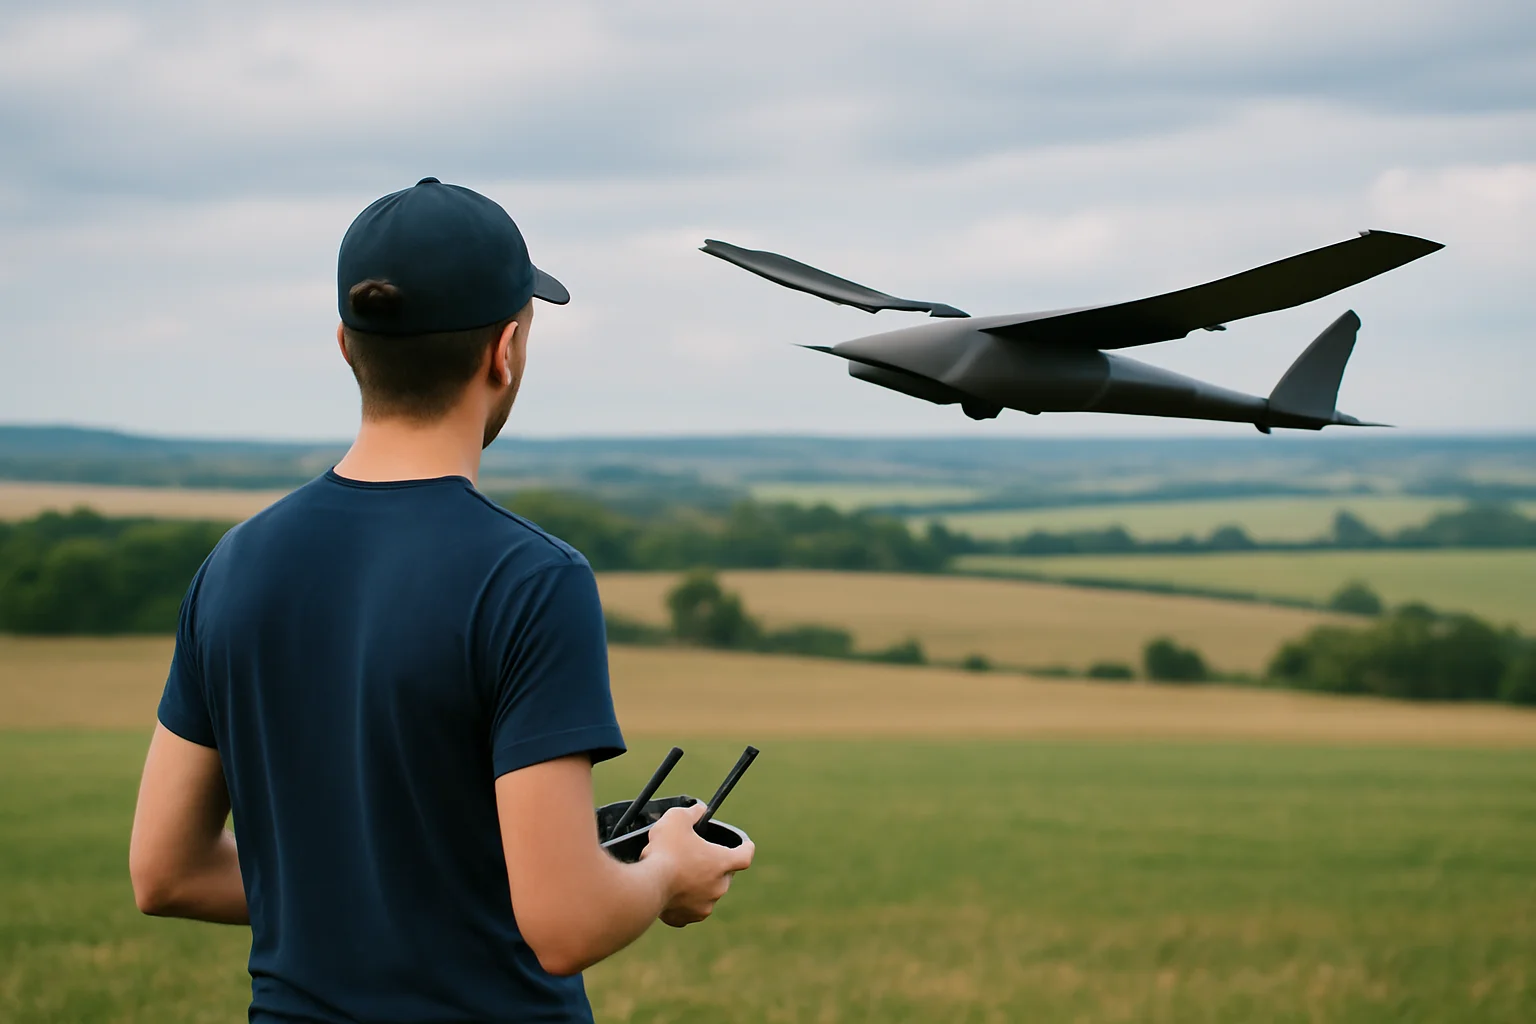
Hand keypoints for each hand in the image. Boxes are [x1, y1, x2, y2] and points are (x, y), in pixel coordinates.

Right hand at [640, 801, 754, 927]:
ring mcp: (703, 906)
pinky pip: (688, 909)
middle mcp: (718, 887)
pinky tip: (669, 892)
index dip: (745, 848)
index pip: (745, 855)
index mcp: (722, 862)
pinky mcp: (685, 918)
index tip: (744, 845)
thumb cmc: (664, 851)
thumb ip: (692, 812)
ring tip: (678, 874)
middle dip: (713, 866)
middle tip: (695, 857)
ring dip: (697, 885)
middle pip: (724, 875)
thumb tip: (699, 810)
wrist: (646, 886)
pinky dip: (681, 902)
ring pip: (706, 893)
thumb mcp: (677, 818)